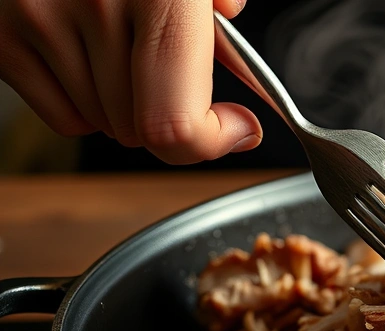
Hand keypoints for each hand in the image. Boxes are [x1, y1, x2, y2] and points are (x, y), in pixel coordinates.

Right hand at [0, 0, 261, 164]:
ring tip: (132, 53)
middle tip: (184, 78)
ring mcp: (39, 22)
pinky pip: (65, 116)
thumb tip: (230, 20)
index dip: (213, 139)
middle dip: (176, 115)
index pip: (176, 122)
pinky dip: (88, 105)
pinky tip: (96, 61)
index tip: (237, 126)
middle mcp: (96, 8)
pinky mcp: (2, 37)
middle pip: (145, 131)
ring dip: (130, 109)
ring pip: (107, 126)